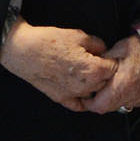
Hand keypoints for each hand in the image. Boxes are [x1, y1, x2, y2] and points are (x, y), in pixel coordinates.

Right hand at [0, 19, 115, 110]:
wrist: (24, 51)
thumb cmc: (49, 42)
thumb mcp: (79, 36)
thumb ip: (97, 44)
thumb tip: (103, 50)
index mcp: (94, 70)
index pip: (115, 69)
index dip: (112, 60)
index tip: (107, 56)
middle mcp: (86, 86)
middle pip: (107, 83)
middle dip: (105, 73)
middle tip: (96, 62)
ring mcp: (74, 94)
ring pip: (94, 94)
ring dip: (95, 85)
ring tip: (86, 72)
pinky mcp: (62, 98)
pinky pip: (79, 104)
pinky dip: (83, 99)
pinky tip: (82, 89)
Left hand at [83, 34, 139, 115]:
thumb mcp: (118, 49)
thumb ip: (103, 62)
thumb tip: (92, 68)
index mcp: (122, 84)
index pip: (99, 105)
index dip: (90, 102)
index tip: (87, 96)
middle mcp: (132, 95)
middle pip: (109, 107)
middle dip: (101, 100)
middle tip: (99, 88)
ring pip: (121, 105)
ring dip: (115, 97)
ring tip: (115, 82)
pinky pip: (133, 101)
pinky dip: (127, 95)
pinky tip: (128, 83)